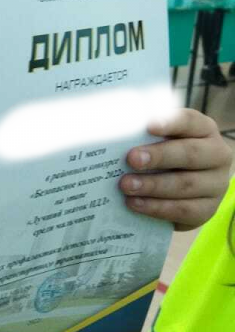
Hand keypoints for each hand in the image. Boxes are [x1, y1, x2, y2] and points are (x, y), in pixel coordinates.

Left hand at [119, 108, 232, 229]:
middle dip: (159, 156)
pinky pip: (183, 210)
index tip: (148, 125)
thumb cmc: (163, 156)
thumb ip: (143, 135)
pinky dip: (156, 207)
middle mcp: (216, 154)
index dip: (170, 122)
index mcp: (203, 130)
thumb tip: (113, 133)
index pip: (190, 121)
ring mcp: (216, 184)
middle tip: (132, 159)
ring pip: (186, 184)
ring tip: (126, 185)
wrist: (180, 189)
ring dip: (153, 186)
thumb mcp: (158, 141)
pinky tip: (134, 203)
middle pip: (190, 154)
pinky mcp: (207, 209)